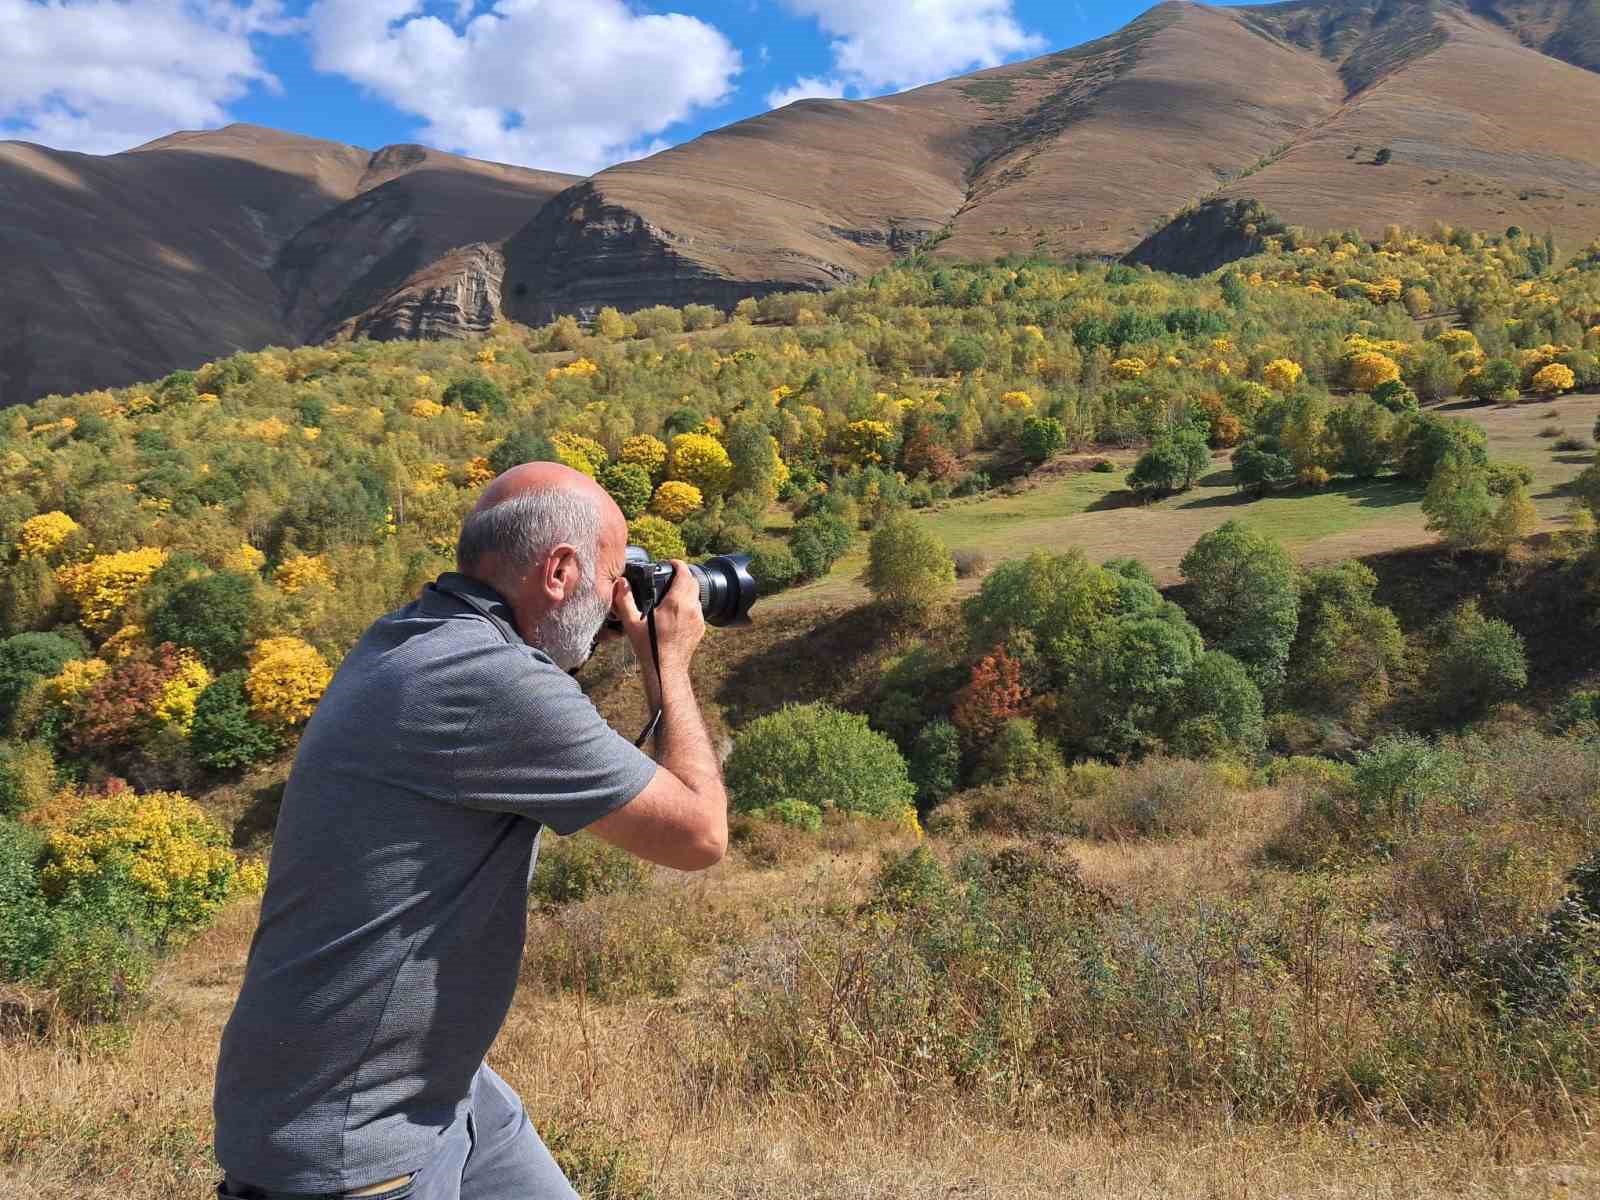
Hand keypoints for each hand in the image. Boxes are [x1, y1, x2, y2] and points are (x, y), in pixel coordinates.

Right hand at [611, 561, 704, 679]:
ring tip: (672, 592)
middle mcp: (691, 608)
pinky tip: (677, 611)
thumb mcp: (632, 624)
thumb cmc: (649, 648)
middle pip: (693, 582)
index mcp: (676, 603)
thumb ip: (624, 601)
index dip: (678, 564)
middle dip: (683, 575)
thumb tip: (620, 583)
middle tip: (670, 576)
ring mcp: (698, 618)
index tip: (671, 563)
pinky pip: (697, 609)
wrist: (667, 670)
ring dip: (687, 590)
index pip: (684, 573)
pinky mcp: (700, 628)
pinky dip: (689, 605)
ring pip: (697, 596)